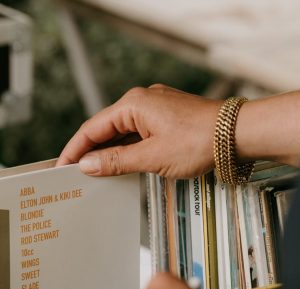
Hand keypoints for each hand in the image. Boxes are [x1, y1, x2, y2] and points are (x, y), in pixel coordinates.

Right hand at [57, 85, 221, 178]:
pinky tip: (123, 166)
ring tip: (95, 175)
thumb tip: (88, 165)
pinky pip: (139, 134)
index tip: (61, 168)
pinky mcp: (168, 118)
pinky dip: (128, 150)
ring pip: (123, 132)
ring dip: (110, 153)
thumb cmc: (198, 141)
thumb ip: (116, 161)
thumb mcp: (151, 157)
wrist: (238, 134)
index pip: (92, 129)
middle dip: (90, 152)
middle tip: (73, 175)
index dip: (75, 150)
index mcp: (133, 104)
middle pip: (105, 129)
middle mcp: (142, 101)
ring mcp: (156, 108)